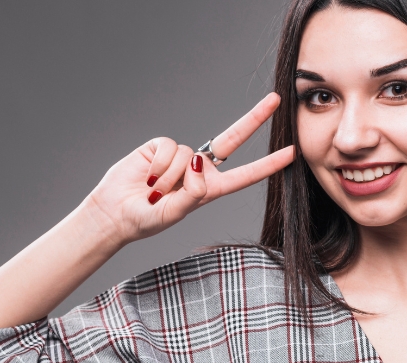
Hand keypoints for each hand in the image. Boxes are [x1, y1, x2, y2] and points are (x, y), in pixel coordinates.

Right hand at [83, 93, 294, 245]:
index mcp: (210, 189)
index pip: (246, 174)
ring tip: (153, 191)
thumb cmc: (145, 219)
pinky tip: (146, 177)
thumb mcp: (174, 213)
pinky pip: (168, 147)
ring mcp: (180, 156)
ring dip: (168, 177)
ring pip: (187, 153)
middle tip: (276, 100)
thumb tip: (198, 163)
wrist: (114, 213)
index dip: (269, 164)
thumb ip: (192, 193)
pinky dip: (157, 165)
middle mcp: (199, 168)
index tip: (292, 152)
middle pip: (232, 139)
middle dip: (254, 119)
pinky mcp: (160, 146)